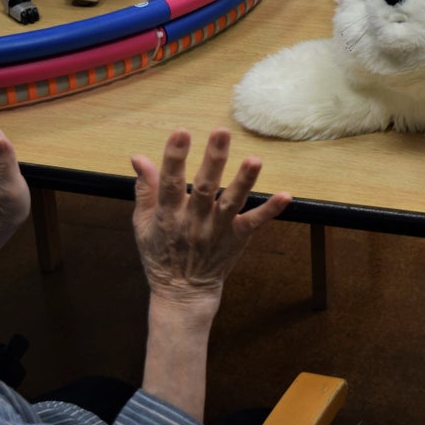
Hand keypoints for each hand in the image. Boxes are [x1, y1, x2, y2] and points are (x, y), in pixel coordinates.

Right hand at [131, 129, 290, 305]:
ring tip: (255, 160)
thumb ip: (145, 188)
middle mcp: (193, 221)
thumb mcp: (143, 222)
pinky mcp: (236, 238)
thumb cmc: (160, 252)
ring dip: (244, 181)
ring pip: (231, 203)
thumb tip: (138, 156)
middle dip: (214, 159)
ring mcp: (217, 230)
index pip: (170, 182)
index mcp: (168, 214)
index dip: (174, 157)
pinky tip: (285, 196)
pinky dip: (270, 211)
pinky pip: (255, 223)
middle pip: (205, 187)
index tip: (181, 132)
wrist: (182, 292)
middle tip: (222, 132)